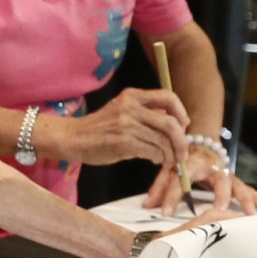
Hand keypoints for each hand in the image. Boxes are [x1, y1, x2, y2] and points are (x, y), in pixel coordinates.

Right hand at [45, 89, 189, 170]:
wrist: (72, 138)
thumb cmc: (99, 128)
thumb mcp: (121, 111)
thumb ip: (144, 113)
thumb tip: (173, 124)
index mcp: (132, 96)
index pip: (168, 97)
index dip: (181, 113)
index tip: (184, 126)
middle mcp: (130, 107)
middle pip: (171, 123)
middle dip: (181, 141)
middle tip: (182, 153)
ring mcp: (126, 124)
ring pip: (163, 141)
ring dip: (170, 154)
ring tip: (168, 161)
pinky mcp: (123, 142)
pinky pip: (152, 151)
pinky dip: (159, 158)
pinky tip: (155, 161)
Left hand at [144, 138, 256, 214]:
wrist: (201, 142)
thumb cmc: (183, 158)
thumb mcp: (168, 168)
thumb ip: (159, 187)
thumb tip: (148, 206)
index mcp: (191, 162)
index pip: (179, 180)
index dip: (171, 196)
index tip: (165, 212)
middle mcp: (211, 166)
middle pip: (219, 180)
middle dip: (221, 195)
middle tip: (220, 209)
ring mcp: (225, 172)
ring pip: (237, 184)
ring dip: (245, 198)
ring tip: (251, 212)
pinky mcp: (232, 178)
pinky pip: (244, 187)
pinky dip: (253, 197)